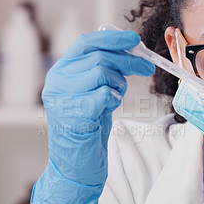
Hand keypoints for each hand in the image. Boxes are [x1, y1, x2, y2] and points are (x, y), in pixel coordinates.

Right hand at [30, 30, 154, 203]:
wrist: (76, 165)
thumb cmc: (88, 129)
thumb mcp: (93, 93)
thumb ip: (103, 71)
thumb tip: (130, 50)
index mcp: (60, 73)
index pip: (86, 43)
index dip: (113, 38)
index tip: (135, 40)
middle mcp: (57, 82)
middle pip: (98, 56)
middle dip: (128, 61)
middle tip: (146, 68)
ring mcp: (63, 98)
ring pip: (102, 72)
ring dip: (119, 83)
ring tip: (116, 97)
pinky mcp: (75, 115)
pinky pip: (105, 93)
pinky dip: (114, 98)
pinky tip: (109, 108)